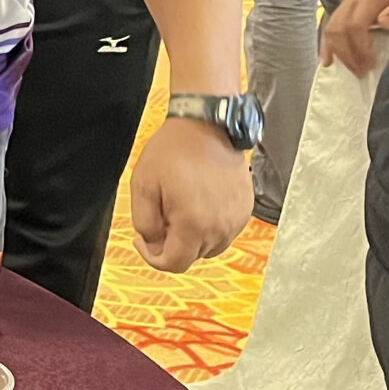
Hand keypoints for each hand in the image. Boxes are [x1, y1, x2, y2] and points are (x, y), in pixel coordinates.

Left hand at [129, 117, 253, 272]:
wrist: (207, 125)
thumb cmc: (174, 150)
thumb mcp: (143, 186)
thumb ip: (144, 223)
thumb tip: (153, 244)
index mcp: (193, 225)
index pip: (174, 264)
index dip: (153, 257)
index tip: (143, 240)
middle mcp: (219, 227)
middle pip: (191, 256)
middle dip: (172, 243)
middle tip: (161, 214)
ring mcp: (236, 219)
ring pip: (210, 247)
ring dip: (192, 236)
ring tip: (181, 206)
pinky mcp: (245, 209)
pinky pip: (225, 231)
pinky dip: (210, 226)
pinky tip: (199, 203)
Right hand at [320, 0, 388, 77]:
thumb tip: (382, 22)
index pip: (354, 25)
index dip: (359, 48)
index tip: (370, 64)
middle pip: (339, 29)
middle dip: (348, 54)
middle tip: (361, 72)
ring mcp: (345, 5)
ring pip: (331, 31)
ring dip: (339, 53)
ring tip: (353, 69)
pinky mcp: (342, 12)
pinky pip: (329, 29)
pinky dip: (327, 46)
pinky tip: (327, 61)